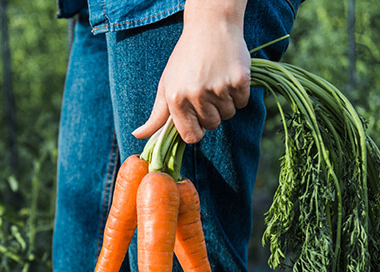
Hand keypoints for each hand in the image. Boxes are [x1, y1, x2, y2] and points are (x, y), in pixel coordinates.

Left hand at [132, 0, 249, 142]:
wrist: (210, 27)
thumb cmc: (185, 59)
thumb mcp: (166, 85)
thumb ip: (156, 115)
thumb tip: (137, 135)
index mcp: (176, 99)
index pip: (191, 136)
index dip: (196, 130)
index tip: (198, 119)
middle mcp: (196, 95)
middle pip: (212, 125)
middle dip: (211, 113)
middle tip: (206, 90)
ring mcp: (218, 88)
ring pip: (228, 115)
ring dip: (225, 103)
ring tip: (217, 81)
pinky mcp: (239, 80)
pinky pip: (242, 102)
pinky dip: (239, 94)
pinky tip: (228, 76)